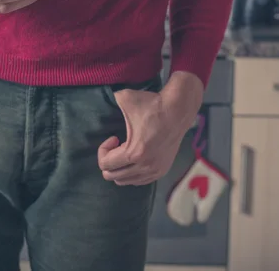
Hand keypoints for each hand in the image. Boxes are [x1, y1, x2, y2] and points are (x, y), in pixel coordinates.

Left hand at [98, 71, 203, 185]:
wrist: (179, 109)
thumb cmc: (152, 104)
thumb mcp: (125, 98)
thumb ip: (109, 98)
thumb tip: (100, 96)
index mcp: (134, 153)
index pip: (105, 165)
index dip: (103, 150)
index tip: (113, 137)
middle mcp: (145, 166)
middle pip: (113, 177)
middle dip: (109, 161)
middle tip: (117, 146)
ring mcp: (154, 171)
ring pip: (125, 181)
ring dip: (120, 167)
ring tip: (126, 151)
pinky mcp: (162, 171)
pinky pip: (139, 181)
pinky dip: (132, 172)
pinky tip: (136, 156)